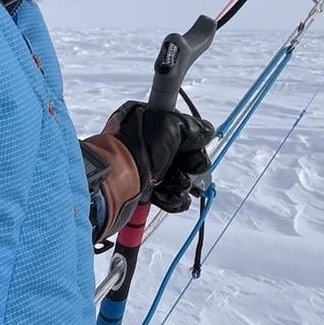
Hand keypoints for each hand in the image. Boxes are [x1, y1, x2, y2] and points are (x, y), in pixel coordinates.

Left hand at [81, 101, 214, 240]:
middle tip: (181, 169)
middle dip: (188, 169)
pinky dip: (173, 199)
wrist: (116, 173)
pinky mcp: (151, 193)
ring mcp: (154, 172)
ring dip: (180, 184)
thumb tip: (207, 132)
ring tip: (166, 183)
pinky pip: (175, 199)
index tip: (189, 154)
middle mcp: (157, 149)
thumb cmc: (142, 144)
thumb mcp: (174, 125)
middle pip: (190, 163)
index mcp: (160, 129)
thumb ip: (196, 129)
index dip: (194, 149)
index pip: (191, 139)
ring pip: (185, 183)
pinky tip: (162, 195)